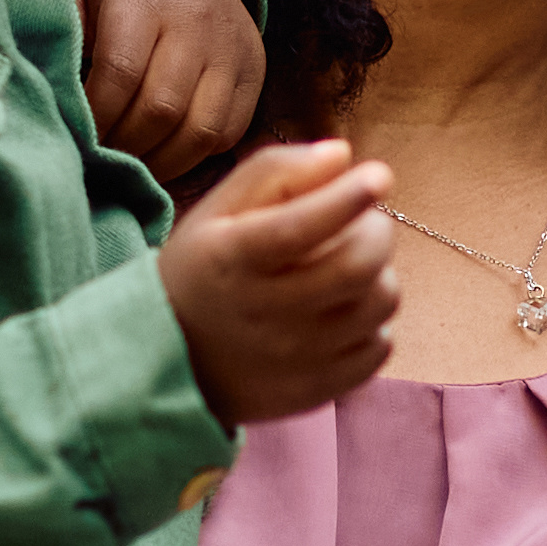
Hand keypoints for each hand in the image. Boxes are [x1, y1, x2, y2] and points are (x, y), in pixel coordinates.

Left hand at [74, 0, 266, 178]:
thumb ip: (58, 41)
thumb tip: (48, 107)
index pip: (120, 74)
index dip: (97, 118)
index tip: (80, 136)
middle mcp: (195, 19)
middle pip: (162, 109)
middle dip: (127, 146)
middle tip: (105, 158)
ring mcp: (231, 45)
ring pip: (201, 129)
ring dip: (162, 162)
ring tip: (134, 165)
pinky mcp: (254, 67)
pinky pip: (228, 131)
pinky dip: (195, 154)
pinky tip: (165, 150)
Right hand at [160, 138, 395, 422]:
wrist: (167, 360)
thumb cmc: (204, 268)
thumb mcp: (218, 211)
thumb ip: (275, 172)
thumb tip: (342, 155)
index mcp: (232, 259)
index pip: (300, 227)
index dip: (347, 198)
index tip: (378, 175)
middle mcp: (263, 313)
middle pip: (357, 266)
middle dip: (376, 230)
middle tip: (364, 222)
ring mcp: (293, 359)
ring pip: (379, 304)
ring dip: (379, 274)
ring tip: (349, 267)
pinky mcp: (315, 390)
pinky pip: (378, 347)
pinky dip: (374, 322)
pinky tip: (344, 310)